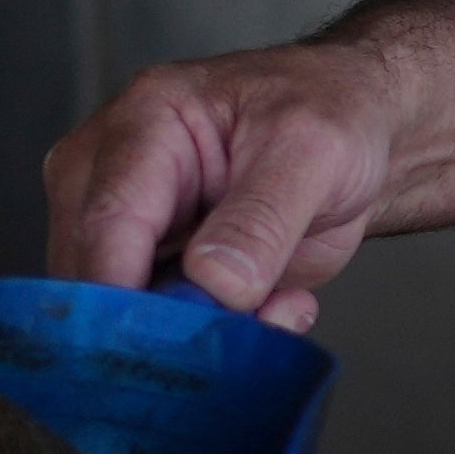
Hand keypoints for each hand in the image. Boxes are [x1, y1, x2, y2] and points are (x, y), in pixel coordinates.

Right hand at [41, 39, 403, 334]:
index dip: (126, 290)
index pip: (107, 218)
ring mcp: (129, 226)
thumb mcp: (313, 151)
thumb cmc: (329, 113)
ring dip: (204, 330)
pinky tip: (276, 304)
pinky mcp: (155, 269)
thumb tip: (213, 281)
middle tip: (255, 317)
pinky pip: (163, 325)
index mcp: (145, 121)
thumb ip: (262, 218)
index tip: (170, 340)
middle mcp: (114, 173)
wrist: (359, 136)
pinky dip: (222, 333)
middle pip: (95, 273)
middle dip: (170, 318)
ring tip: (279, 300)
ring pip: (124, 311)